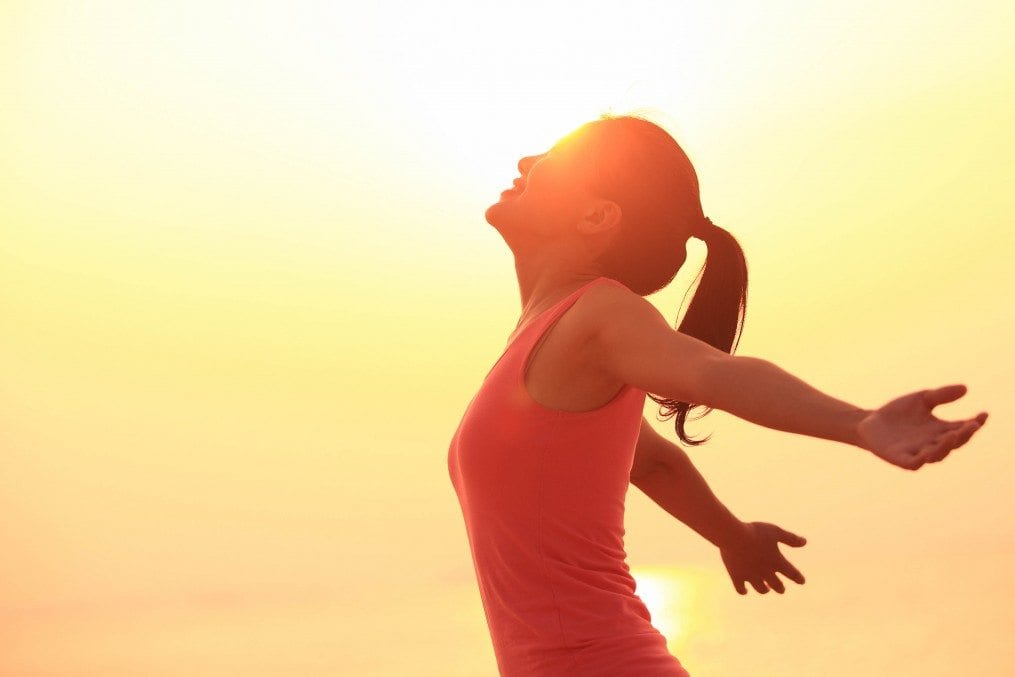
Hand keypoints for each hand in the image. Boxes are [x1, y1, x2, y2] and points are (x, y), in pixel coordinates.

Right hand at [719, 521, 805, 594]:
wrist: (733, 536)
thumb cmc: (755, 531)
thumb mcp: (775, 531)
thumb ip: (790, 538)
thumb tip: (805, 542)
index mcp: (777, 562)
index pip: (793, 573)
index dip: (798, 578)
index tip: (802, 581)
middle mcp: (766, 572)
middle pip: (777, 585)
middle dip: (780, 588)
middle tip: (781, 589)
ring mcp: (751, 576)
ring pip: (761, 590)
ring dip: (765, 589)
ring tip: (765, 588)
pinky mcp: (737, 576)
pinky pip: (741, 589)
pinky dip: (744, 591)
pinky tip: (745, 590)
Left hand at [857, 384, 987, 470]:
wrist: (868, 422)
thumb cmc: (898, 413)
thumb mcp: (921, 399)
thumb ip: (941, 395)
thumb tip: (965, 388)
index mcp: (941, 431)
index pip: (963, 429)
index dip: (975, 423)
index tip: (984, 414)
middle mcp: (933, 444)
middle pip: (954, 443)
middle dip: (964, 435)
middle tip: (972, 425)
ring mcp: (917, 453)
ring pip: (936, 455)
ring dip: (945, 446)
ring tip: (952, 434)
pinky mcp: (899, 458)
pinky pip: (913, 463)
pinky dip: (920, 460)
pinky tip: (926, 453)